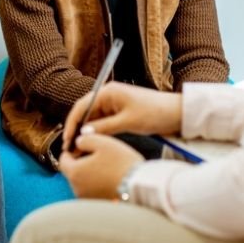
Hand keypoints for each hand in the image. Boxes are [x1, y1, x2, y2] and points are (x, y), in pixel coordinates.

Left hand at [59, 131, 143, 198]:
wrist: (140, 187)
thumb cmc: (121, 164)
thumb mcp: (103, 143)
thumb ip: (85, 139)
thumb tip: (78, 142)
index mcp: (75, 173)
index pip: (62, 161)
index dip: (70, 151)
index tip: (80, 146)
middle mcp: (78, 189)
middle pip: (73, 172)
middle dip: (81, 162)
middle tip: (96, 154)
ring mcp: (88, 199)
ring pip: (83, 182)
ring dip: (90, 174)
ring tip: (106, 166)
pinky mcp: (99, 205)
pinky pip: (93, 191)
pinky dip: (98, 184)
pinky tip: (111, 178)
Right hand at [62, 82, 181, 149]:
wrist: (176, 113)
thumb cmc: (154, 113)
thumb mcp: (127, 122)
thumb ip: (104, 127)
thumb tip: (83, 133)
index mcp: (108, 92)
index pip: (82, 106)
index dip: (72, 123)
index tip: (67, 139)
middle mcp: (108, 95)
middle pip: (85, 112)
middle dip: (76, 129)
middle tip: (70, 148)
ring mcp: (113, 104)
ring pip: (92, 118)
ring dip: (85, 132)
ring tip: (78, 149)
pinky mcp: (119, 112)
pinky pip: (102, 122)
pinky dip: (96, 132)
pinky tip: (92, 144)